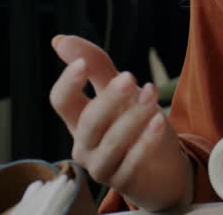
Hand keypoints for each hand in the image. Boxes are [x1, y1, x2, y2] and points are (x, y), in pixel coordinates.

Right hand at [49, 35, 191, 210]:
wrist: (162, 167)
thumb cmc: (136, 126)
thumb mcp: (120, 92)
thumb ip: (96, 67)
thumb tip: (60, 40)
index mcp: (79, 120)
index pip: (61, 102)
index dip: (67, 83)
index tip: (80, 63)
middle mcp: (85, 144)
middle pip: (88, 121)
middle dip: (108, 99)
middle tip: (130, 77)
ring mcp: (102, 165)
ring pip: (111, 142)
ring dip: (133, 116)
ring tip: (151, 94)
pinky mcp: (124, 181)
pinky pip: (132, 162)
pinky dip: (145, 141)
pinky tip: (159, 122)